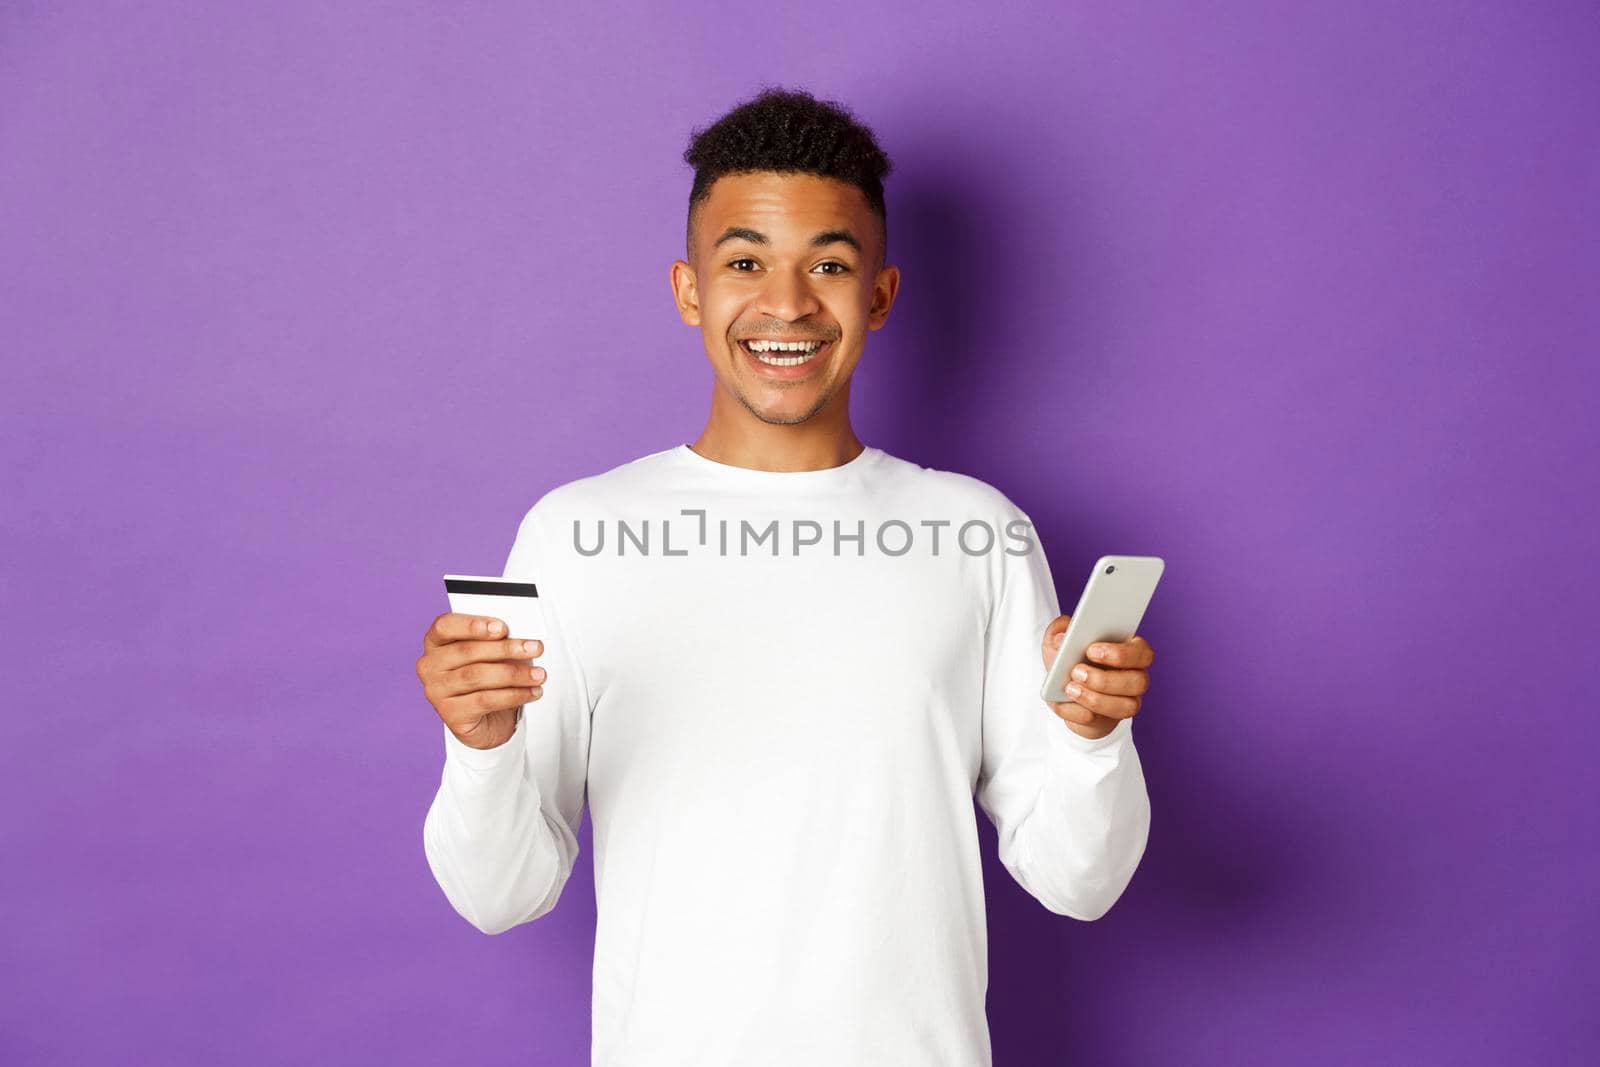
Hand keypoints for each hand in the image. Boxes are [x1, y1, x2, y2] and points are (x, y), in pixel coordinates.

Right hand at [416, 613, 546, 749]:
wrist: (485, 719)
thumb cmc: (488, 676)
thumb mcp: (492, 654)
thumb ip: (498, 639)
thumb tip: (523, 633)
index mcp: (435, 642)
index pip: (445, 626)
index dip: (472, 625)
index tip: (502, 627)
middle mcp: (430, 666)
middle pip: (466, 651)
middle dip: (505, 648)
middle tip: (535, 647)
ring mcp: (436, 691)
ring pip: (477, 676)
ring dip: (514, 674)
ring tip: (539, 674)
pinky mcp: (451, 714)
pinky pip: (485, 700)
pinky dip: (513, 695)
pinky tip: (532, 692)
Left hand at [1040, 615, 1153, 740]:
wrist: (1062, 693)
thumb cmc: (1069, 661)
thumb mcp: (1059, 643)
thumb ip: (1059, 632)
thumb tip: (1062, 637)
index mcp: (1131, 653)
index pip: (1142, 652)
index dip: (1121, 653)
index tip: (1091, 650)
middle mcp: (1135, 679)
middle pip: (1139, 681)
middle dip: (1106, 678)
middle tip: (1076, 671)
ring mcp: (1125, 703)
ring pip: (1126, 707)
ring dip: (1095, 698)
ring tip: (1070, 688)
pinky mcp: (1108, 721)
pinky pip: (1098, 721)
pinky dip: (1075, 712)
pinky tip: (1059, 702)